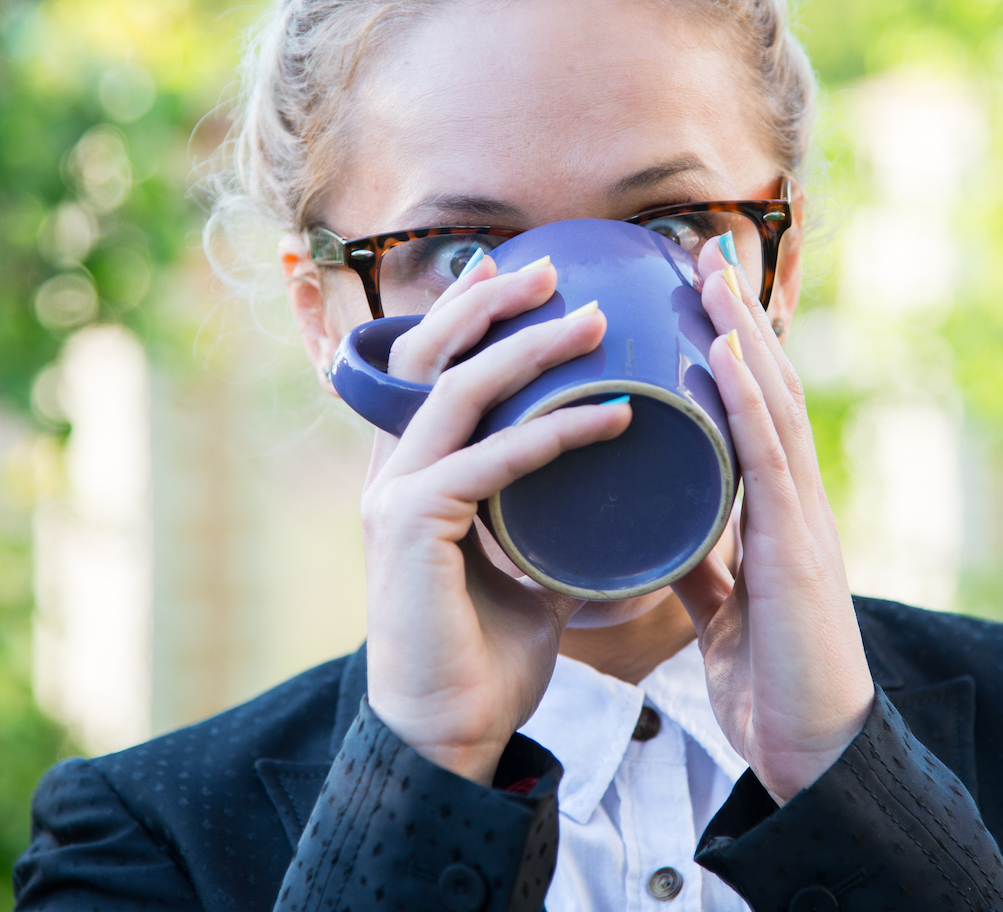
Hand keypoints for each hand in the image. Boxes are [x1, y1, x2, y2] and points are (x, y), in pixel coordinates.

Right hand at [359, 256, 630, 784]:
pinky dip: (556, 434)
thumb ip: (550, 515)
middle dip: (493, 302)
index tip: (514, 269)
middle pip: (434, 357)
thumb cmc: (485, 655)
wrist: (449, 734)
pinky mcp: (412, 526)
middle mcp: (390, 471)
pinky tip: (612, 419)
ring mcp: (394, 495)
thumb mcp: (527, 563)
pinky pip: (493, 461)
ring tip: (596, 322)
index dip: (463, 311)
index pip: (427, 368)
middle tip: (556, 268)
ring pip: (462, 392)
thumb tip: (611, 484)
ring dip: (532, 350)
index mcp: (410, 472)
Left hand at [672, 239, 874, 803]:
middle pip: (765, 386)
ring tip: (707, 271)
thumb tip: (666, 540)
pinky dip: (746, 395)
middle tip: (696, 250)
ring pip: (771, 403)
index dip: (729, 348)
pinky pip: (768, 454)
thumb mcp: (724, 611)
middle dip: (733, 316)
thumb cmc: (773, 683)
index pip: (753, 411)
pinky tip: (725, 347)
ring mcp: (801, 516)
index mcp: (778, 513)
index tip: (696, 292)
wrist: (814, 753)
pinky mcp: (795, 544)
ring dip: (739, 330)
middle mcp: (796, 500)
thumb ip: (704, 567)